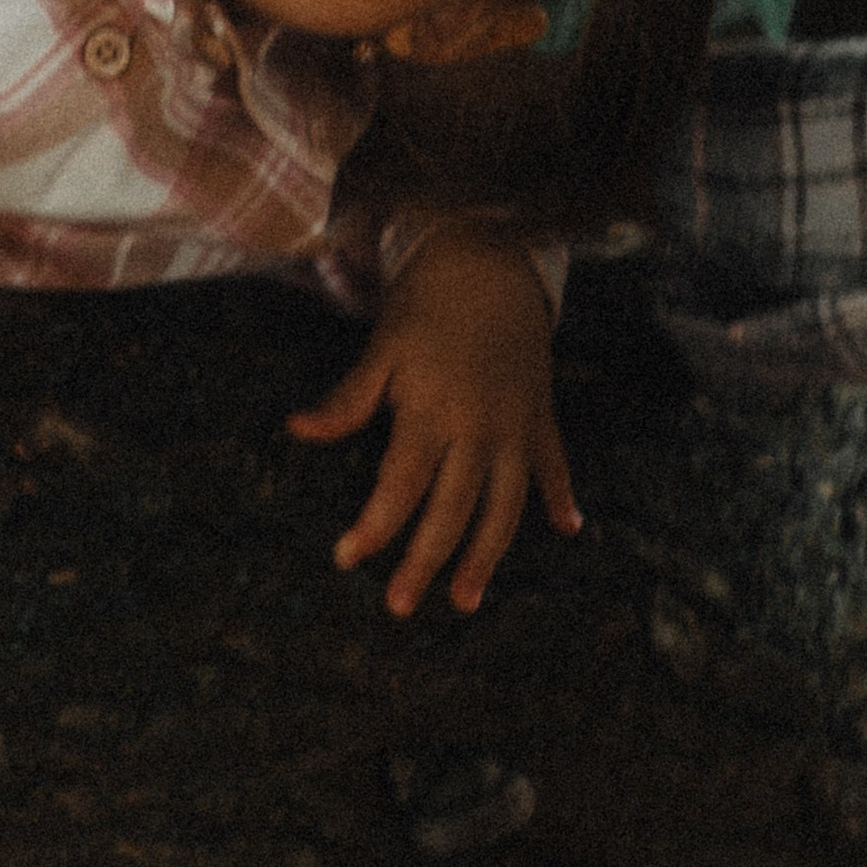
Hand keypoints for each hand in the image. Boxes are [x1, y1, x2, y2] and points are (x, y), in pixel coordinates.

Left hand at [288, 221, 576, 617]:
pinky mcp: (541, 415)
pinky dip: (561, 495)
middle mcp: (479, 428)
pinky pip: (554, 464)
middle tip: (400, 606)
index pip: (400, 486)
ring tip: (467, 600)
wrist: (490, 260)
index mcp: (433, 413)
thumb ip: (348, 399)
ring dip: (487, 556)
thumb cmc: (426, 306)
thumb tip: (298, 429)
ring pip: (505, 506)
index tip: (346, 559)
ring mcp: (516, 426)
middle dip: (424, 562)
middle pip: (453, 511)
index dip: (374, 527)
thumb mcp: (382, 348)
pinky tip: (568, 529)